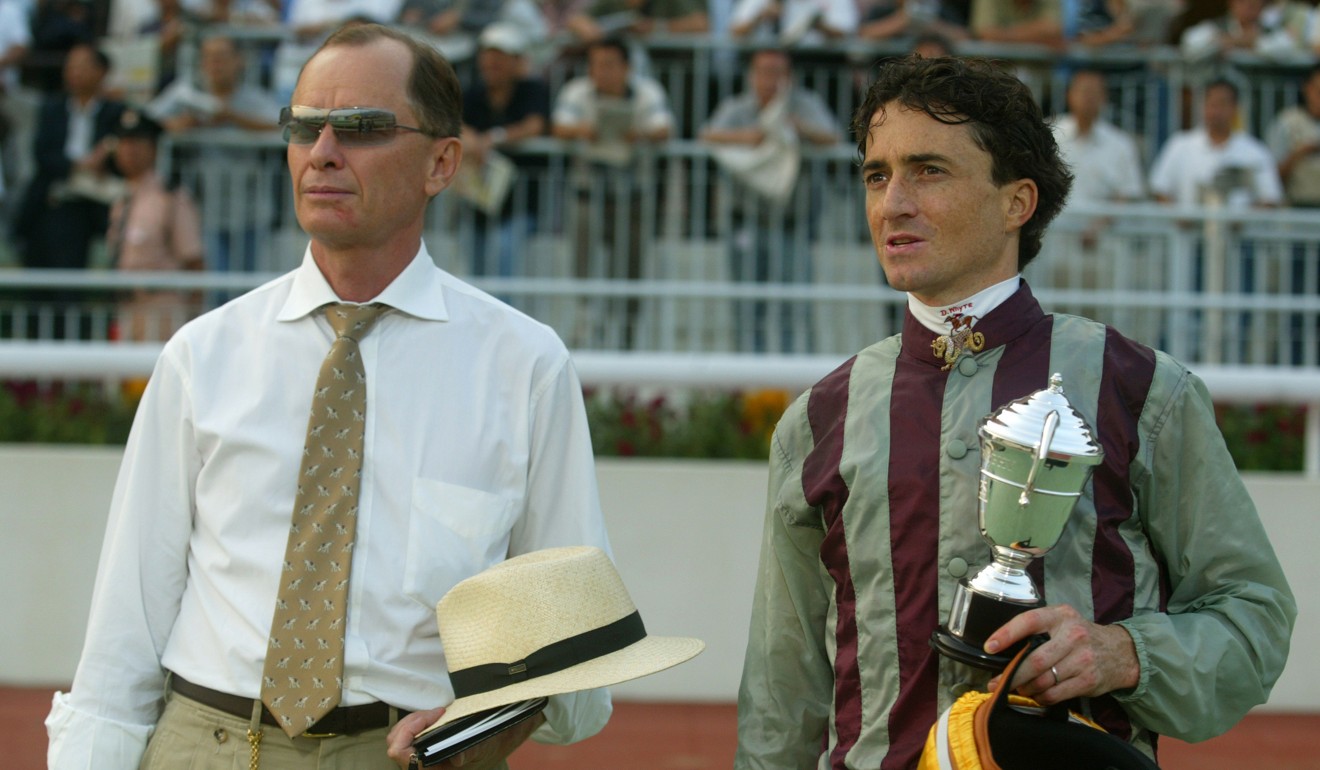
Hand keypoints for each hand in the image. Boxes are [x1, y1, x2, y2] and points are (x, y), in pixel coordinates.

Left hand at [386, 708, 544, 768]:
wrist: (499, 740)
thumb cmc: (492, 744)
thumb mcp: (486, 744)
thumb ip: (472, 750)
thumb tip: (457, 758)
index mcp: (438, 769)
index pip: (404, 756)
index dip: (410, 734)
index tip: (433, 717)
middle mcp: (426, 765)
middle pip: (396, 745)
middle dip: (412, 724)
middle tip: (436, 713)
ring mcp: (423, 755)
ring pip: (398, 738)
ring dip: (414, 721)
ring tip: (437, 714)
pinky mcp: (423, 745)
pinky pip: (406, 733)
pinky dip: (416, 721)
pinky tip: (434, 716)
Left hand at [984, 603, 1139, 705]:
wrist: (1120, 651)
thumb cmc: (1081, 635)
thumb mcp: (1062, 621)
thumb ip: (1038, 629)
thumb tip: (1003, 649)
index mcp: (1060, 616)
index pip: (1029, 621)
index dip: (1006, 634)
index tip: (990, 646)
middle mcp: (1073, 635)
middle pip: (1034, 660)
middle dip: (1011, 675)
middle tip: (996, 682)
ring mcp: (1083, 659)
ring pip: (1043, 680)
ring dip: (1025, 688)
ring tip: (1018, 688)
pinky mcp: (1088, 680)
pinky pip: (1055, 694)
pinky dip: (1041, 697)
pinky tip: (1036, 694)